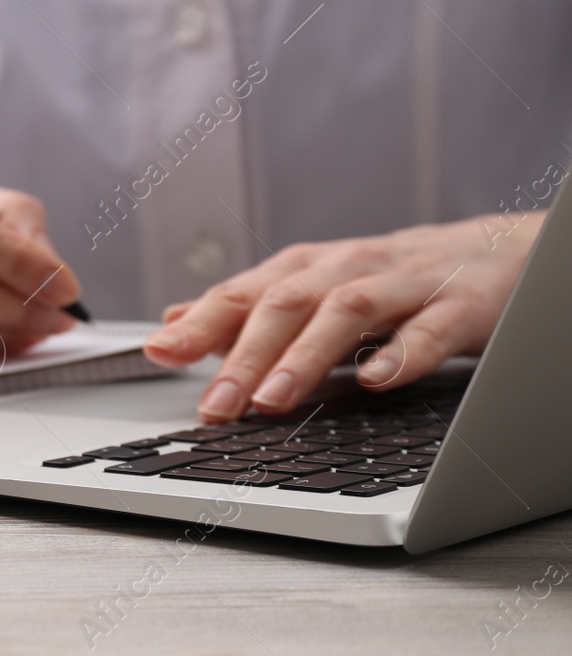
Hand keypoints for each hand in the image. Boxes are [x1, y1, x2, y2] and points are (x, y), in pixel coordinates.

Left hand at [143, 214, 543, 421]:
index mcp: (308, 269)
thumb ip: (247, 310)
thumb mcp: (314, 288)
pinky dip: (402, 352)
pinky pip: (431, 328)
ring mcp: (404, 284)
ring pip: (348, 312)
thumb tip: (173, 322)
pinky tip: (376, 378)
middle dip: (244, 355)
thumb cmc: (391, 279)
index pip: (243, 294)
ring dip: (305, 356)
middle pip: (287, 305)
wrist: (497, 251)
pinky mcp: (462, 303)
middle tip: (215, 405)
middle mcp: (348, 268)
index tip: (159, 353)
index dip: (199, 325)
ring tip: (273, 399)